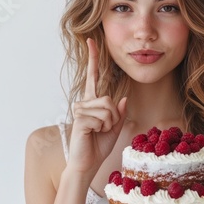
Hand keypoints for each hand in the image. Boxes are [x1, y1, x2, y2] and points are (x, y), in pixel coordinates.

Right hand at [67, 38, 126, 176]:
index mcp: (92, 102)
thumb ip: (119, 113)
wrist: (87, 163)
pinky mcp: (80, 118)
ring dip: (109, 123)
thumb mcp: (114, 128)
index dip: (93, 58)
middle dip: (114, 117)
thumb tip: (124, 99)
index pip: (92, 76)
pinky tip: (92, 134)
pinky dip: (103, 127)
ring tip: (98, 132)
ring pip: (107, 107)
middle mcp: (84, 103)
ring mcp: (80, 110)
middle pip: (109, 99)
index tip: (91, 40)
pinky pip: (102, 117)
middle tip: (104, 130)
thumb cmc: (98, 146)